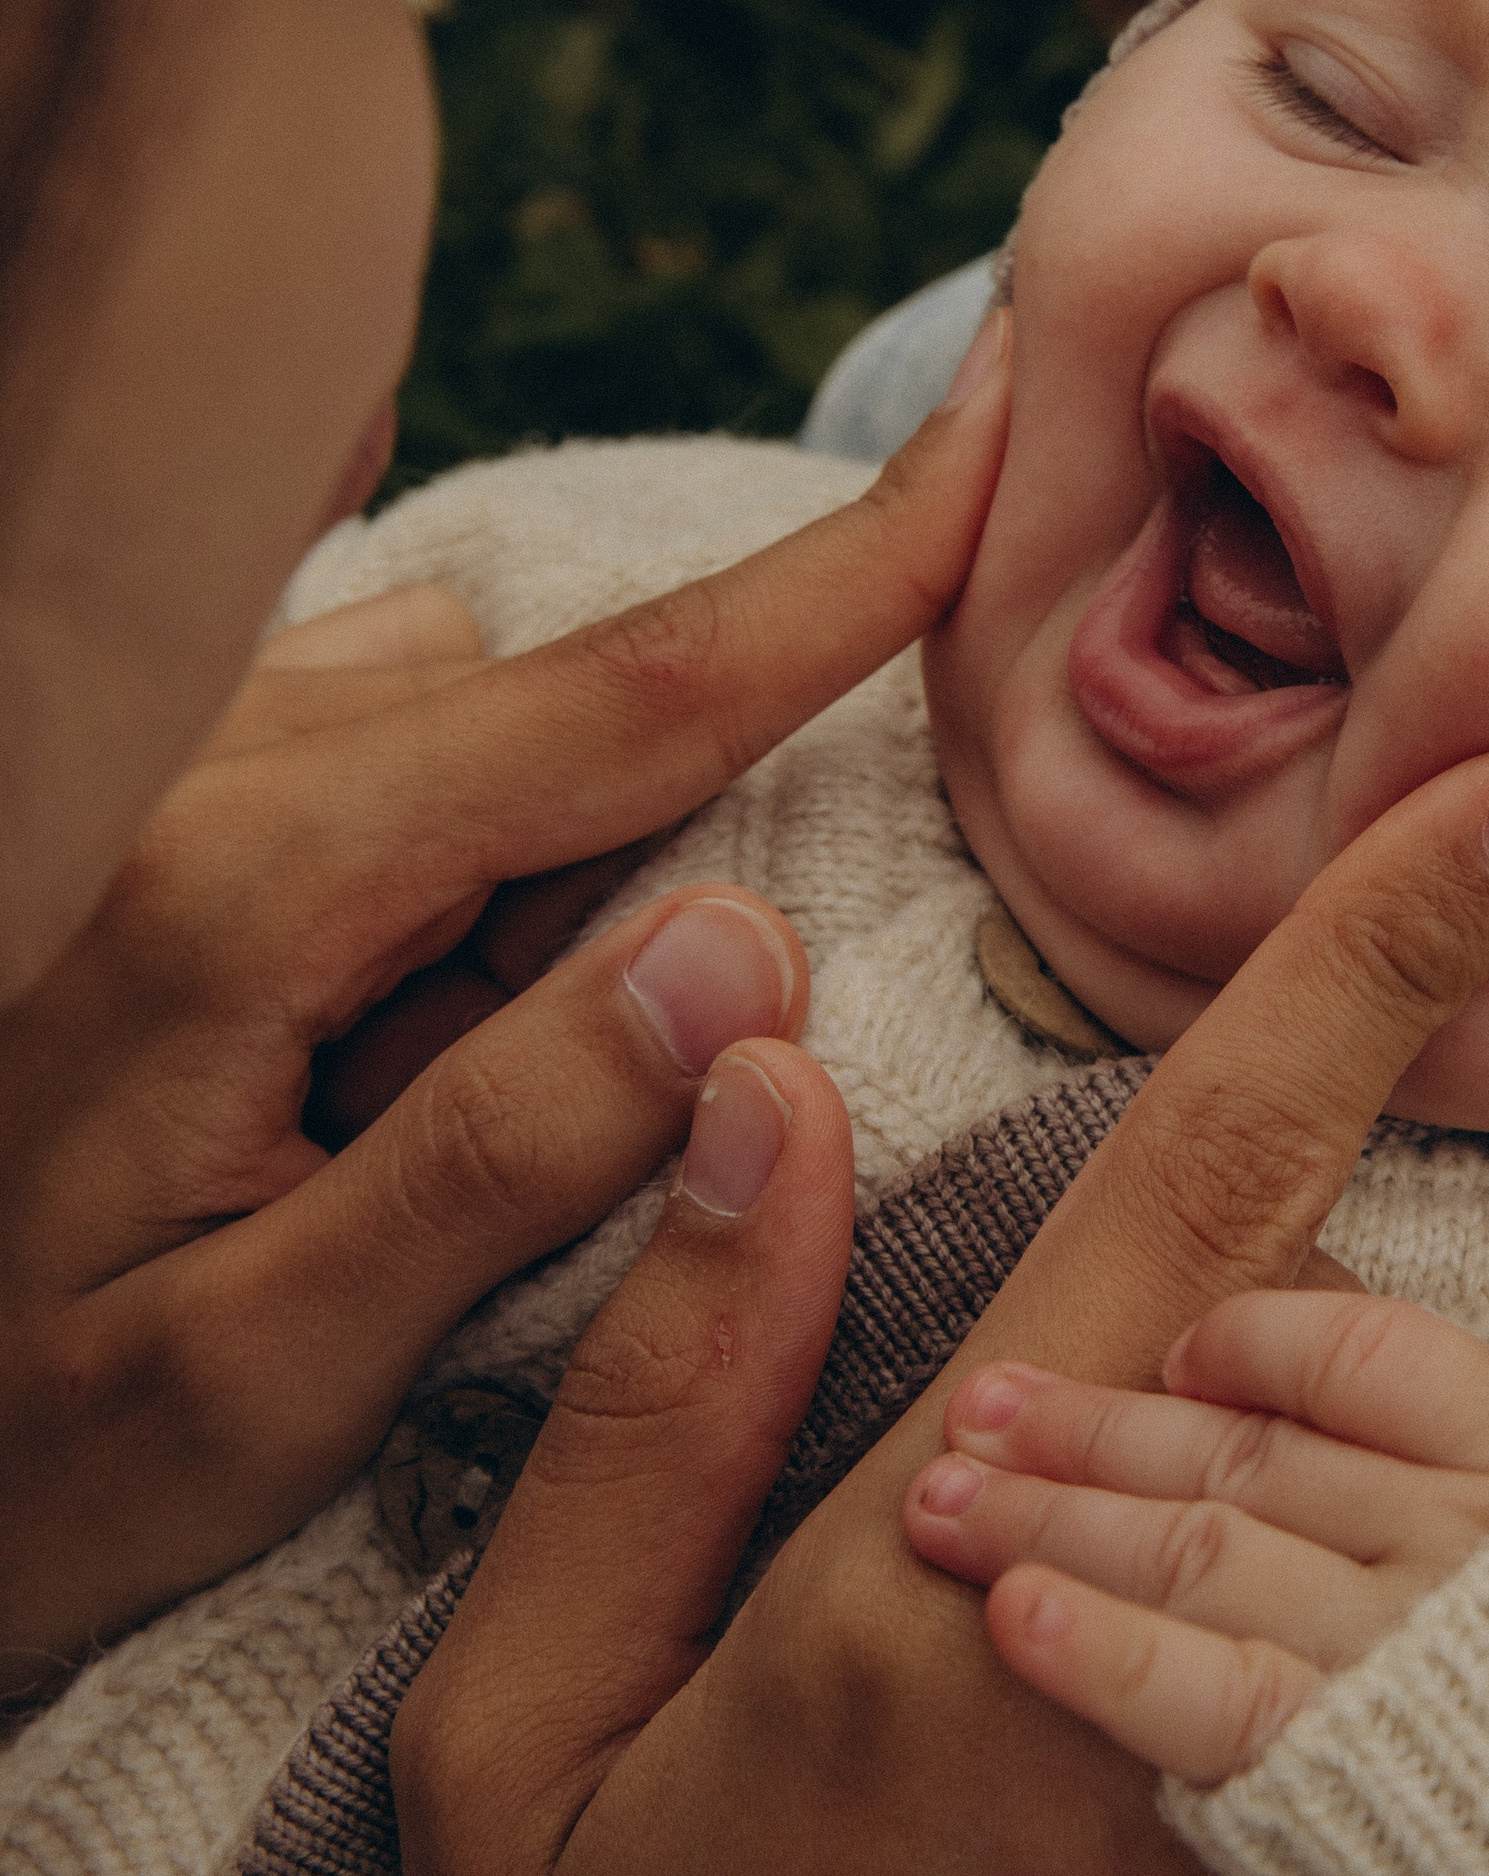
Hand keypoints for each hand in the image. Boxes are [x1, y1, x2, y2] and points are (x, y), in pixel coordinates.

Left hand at [0, 372, 1005, 1696]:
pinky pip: (380, 754)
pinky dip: (432, 875)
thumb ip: (502, 1163)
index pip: (621, 702)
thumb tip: (747, 945)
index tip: (1003, 424)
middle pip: (559, 731)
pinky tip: (318, 1061)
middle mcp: (193, 767)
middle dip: (619, 902)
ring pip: (473, 733)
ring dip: (509, 905)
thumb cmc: (15, 1451)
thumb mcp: (259, 1386)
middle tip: (425, 1151)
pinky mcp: (149, 785)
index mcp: (238, 892)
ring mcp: (161, 758)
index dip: (839, 573)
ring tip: (346, 1139)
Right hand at [394, 753, 1488, 1875]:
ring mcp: (1346, 1820)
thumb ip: (658, 1401)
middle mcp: (1210, 1669)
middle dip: (1294, 1286)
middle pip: (1359, 1323)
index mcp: (972, 1585)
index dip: (1384, 954)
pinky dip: (1422, 1610)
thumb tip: (766, 1083)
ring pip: (1450, 1494)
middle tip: (1059, 1504)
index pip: (1217, 1181)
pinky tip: (1320, 1687)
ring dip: (1360, 1457)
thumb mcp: (516, 1762)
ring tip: (1154, 1619)